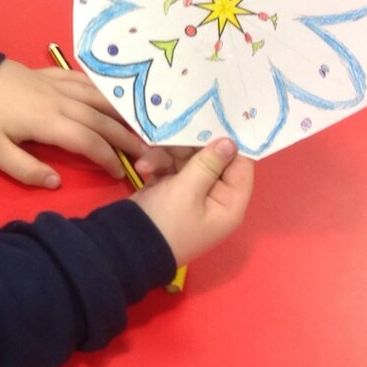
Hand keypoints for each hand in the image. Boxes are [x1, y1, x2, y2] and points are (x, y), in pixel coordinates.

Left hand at [0, 60, 151, 188]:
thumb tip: (56, 183)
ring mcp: (54, 83)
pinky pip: (82, 78)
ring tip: (140, 122)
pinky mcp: (46, 73)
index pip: (89, 141)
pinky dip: (100, 87)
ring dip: (120, 109)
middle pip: (101, 118)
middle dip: (127, 135)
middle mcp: (59, 100)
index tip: (121, 172)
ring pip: (97, 96)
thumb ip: (26, 169)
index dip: (108, 158)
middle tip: (149, 150)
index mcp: (48, 122)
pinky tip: (110, 92)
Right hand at [132, 138, 253, 264]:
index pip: (241, 166)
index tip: (215, 119)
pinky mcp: (170, 191)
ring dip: (165, 157)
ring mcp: (191, 194)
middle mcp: (214, 197)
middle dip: (188, 149)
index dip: (230, 143)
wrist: (126, 246)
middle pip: (211, 159)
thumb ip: (209, 163)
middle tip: (171, 138)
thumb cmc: (165, 221)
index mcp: (229, 203)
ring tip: (146, 164)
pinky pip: (170, 168)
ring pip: (186, 160)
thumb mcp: (187, 190)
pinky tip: (143, 168)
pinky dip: (157, 165)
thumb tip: (230, 142)